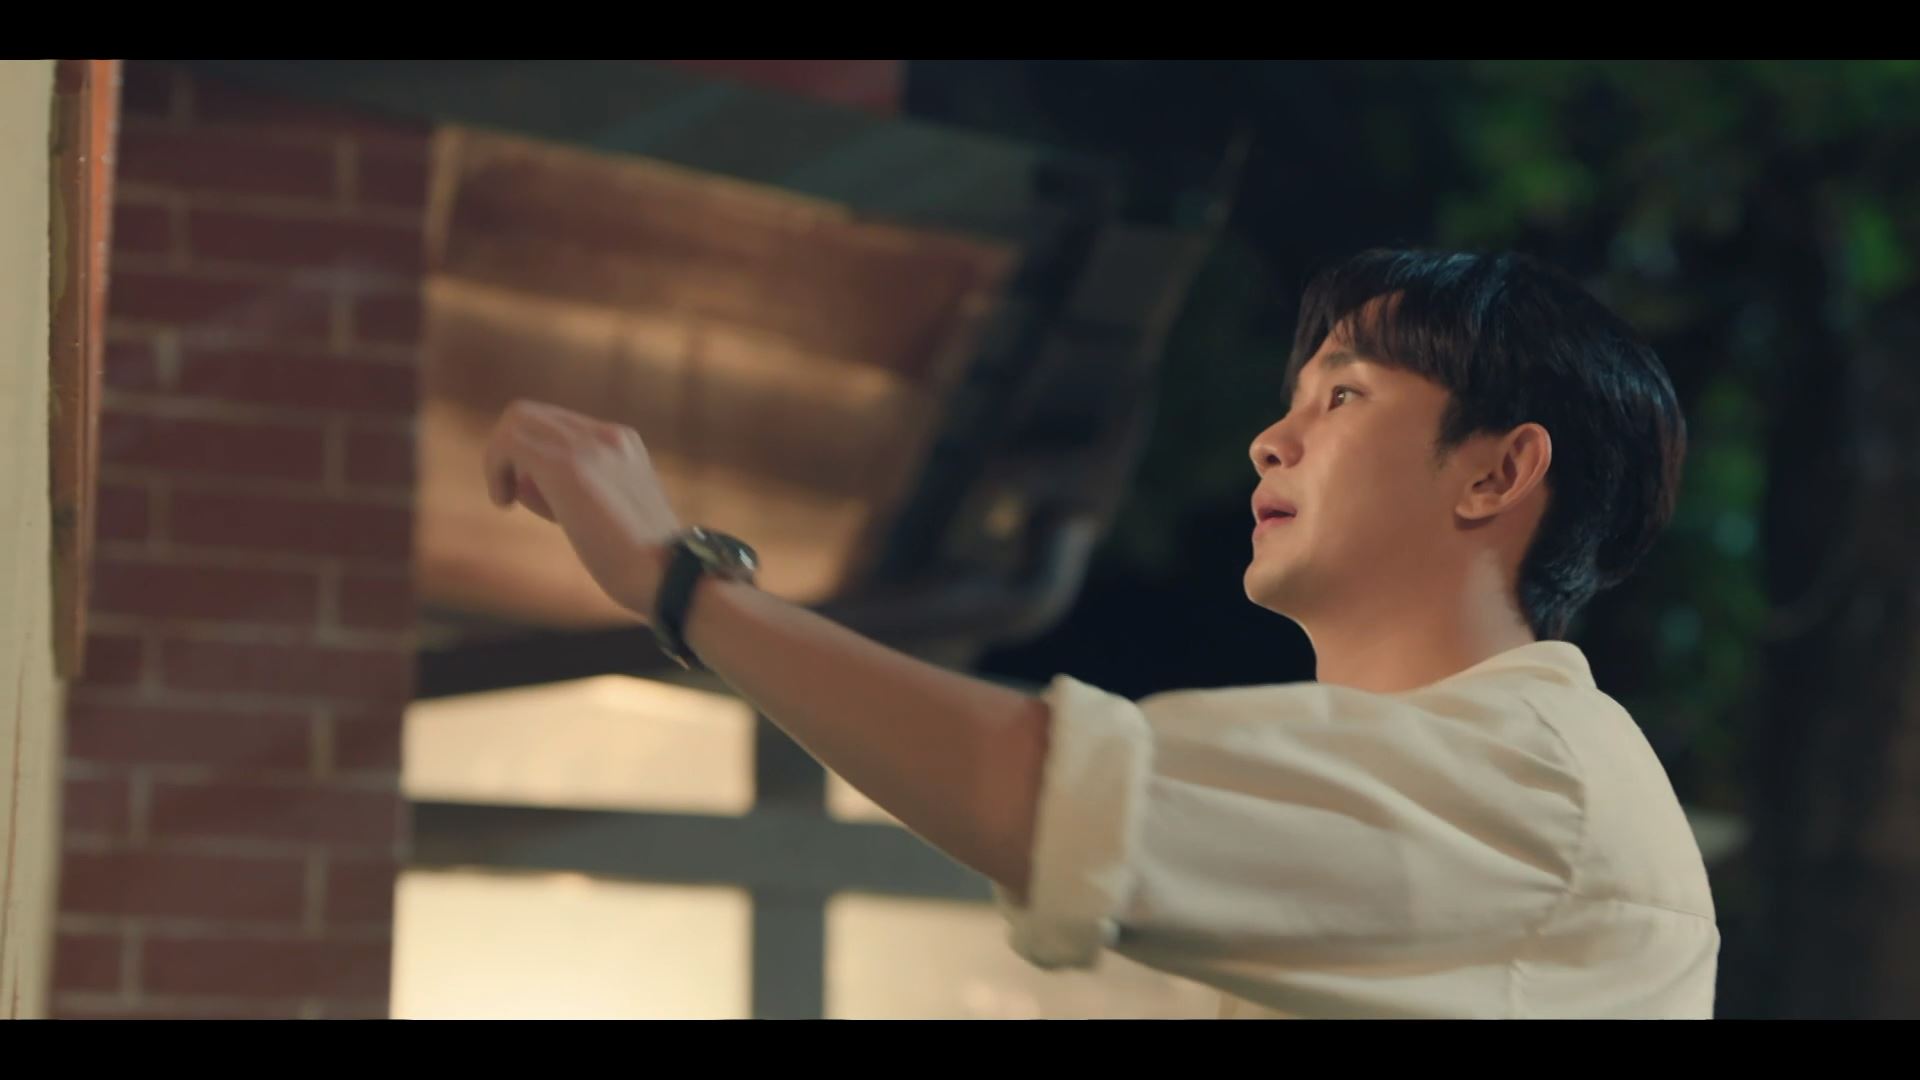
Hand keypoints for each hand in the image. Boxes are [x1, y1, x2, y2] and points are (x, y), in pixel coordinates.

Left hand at [482, 399, 684, 619]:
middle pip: (531, 414)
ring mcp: (588, 446)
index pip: (558, 427)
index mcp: (623, 443)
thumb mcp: (607, 517)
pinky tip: (503, 502)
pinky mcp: (566, 466)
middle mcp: (607, 435)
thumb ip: (569, 494)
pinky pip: (509, 442)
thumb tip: (521, 483)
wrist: (666, 576)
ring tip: (506, 499)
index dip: (535, 458)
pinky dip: (494, 468)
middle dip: (509, 451)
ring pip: (516, 419)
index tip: (540, 499)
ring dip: (499, 458)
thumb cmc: (639, 564)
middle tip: (511, 495)